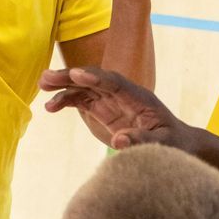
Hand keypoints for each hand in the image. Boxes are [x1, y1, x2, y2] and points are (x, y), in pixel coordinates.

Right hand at [41, 64, 180, 147]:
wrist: (176, 144)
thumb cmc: (174, 143)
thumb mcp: (163, 145)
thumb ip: (142, 141)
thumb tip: (119, 141)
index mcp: (139, 98)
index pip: (115, 83)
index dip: (96, 77)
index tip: (77, 74)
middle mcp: (123, 95)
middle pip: (94, 80)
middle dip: (71, 77)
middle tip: (46, 77)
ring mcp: (112, 101)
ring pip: (84, 88)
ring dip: (64, 87)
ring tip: (42, 88)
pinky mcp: (104, 111)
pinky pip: (83, 101)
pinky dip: (67, 102)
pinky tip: (51, 107)